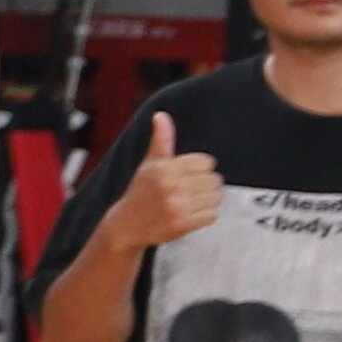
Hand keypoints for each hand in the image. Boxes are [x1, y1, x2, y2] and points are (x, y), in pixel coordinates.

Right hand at [114, 112, 223, 256]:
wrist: (126, 225)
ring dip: (208, 201)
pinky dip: (206, 216)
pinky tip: (190, 214)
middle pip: (214, 180)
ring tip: (190, 202)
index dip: (200, 170)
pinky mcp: (183, 224)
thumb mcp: (149, 164)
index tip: (188, 176)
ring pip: (216, 197)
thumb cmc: (140, 192)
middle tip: (189, 191)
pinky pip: (212, 215)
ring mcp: (177, 206)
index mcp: (165, 168)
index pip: (206, 162)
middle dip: (205, 185)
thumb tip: (161, 115)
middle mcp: (171, 185)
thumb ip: (161, 140)